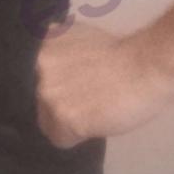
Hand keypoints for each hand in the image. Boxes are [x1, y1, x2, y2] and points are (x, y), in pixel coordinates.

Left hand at [34, 23, 173, 148]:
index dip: (50, 86)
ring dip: (66, 121)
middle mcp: (37, 66)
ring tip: (91, 111)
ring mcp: (47, 91)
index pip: (29, 78)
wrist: (144, 66)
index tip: (66, 89)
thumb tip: (42, 59)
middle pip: (37, 100)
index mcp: (39, 45)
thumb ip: (54, 47)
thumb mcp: (75, 34)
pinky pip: (58, 139)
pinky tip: (92, 124)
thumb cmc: (117, 52)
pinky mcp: (62, 116)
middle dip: (58, 102)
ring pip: (46, 121)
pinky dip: (74, 137)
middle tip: (84, 99)